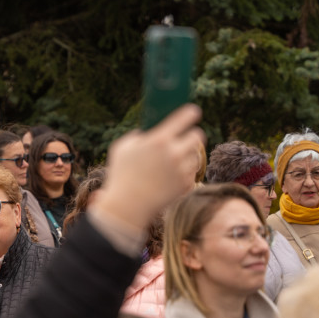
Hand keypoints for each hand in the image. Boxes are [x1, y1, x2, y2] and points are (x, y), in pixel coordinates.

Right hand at [94, 104, 203, 231]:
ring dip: (188, 156)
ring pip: (196, 156)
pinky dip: (185, 173)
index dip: (191, 113)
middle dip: (193, 135)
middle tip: (186, 138)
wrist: (128, 206)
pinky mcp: (185, 185)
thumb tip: (145, 132)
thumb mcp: (122, 148)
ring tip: (174, 162)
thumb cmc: (121, 175)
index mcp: (159, 140)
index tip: (193, 112)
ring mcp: (182, 170)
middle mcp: (174, 153)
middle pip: (197, 136)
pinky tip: (171, 177)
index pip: (185, 118)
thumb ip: (136, 136)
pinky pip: (192, 173)